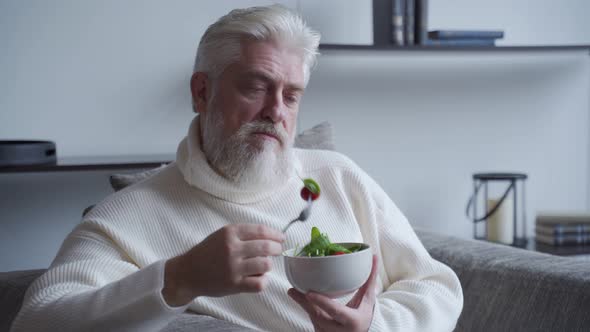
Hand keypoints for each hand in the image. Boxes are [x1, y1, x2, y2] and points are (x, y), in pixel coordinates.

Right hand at [163, 224, 284, 305]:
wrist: (187, 273)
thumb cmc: (207, 252)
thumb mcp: (221, 235)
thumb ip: (243, 234)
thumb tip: (270, 235)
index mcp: (230, 233)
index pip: (261, 231)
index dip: (275, 234)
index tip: (281, 238)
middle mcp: (232, 248)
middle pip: (267, 247)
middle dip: (277, 249)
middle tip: (278, 251)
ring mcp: (233, 267)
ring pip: (266, 265)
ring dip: (269, 265)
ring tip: (264, 265)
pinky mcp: (234, 284)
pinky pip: (259, 283)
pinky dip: (263, 281)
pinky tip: (258, 278)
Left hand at [288, 255, 378, 331]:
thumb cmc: (365, 314)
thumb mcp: (368, 299)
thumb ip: (370, 278)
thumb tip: (374, 257)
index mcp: (353, 321)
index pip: (336, 311)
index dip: (322, 303)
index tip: (309, 293)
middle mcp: (340, 331)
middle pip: (319, 316)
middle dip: (305, 304)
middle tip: (293, 291)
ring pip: (313, 319)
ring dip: (304, 305)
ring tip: (294, 292)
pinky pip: (312, 321)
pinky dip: (307, 310)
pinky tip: (301, 299)